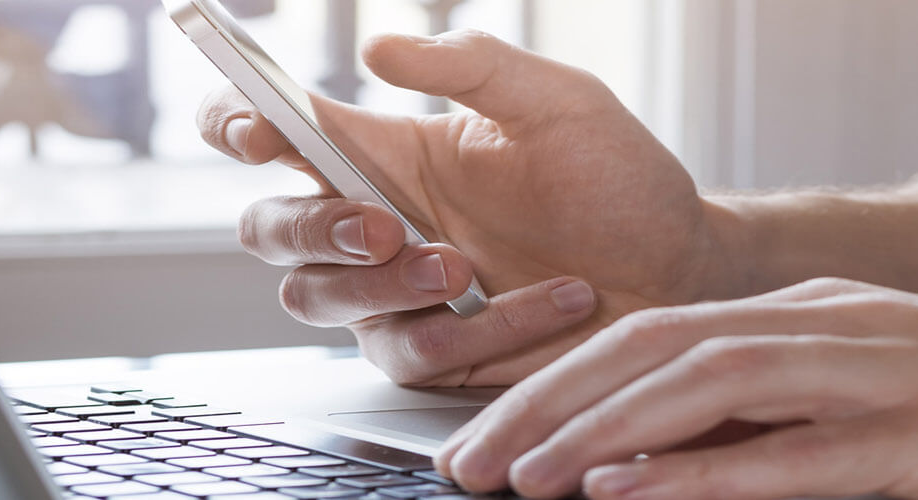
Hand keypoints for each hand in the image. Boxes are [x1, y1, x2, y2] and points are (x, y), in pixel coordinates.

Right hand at [197, 30, 737, 385]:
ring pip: (320, 300)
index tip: (255, 129)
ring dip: (386, 286)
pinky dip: (479, 330)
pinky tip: (550, 301)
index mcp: (388, 153)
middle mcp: (379, 223)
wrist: (682, 268)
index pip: (275, 131)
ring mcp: (400, 295)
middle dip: (309, 227)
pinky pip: (413, 353)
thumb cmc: (620, 180)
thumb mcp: (557, 100)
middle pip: (270, 229)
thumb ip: (472, 64)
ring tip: (466, 268)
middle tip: (381, 225)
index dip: (236, 123)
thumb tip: (378, 47)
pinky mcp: (437, 354)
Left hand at [433, 277, 917, 498]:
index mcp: (826, 313)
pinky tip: (633, 493)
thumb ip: (790, 421)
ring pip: (709, 384)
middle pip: (658, 345)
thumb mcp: (894, 405)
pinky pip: (798, 454)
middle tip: (466, 466)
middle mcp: (843, 325)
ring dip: (600, 431)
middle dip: (546, 402)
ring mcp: (890, 372)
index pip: (659, 331)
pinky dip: (706, 474)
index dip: (560, 381)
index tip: (490, 439)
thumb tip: (669, 465)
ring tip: (519, 480)